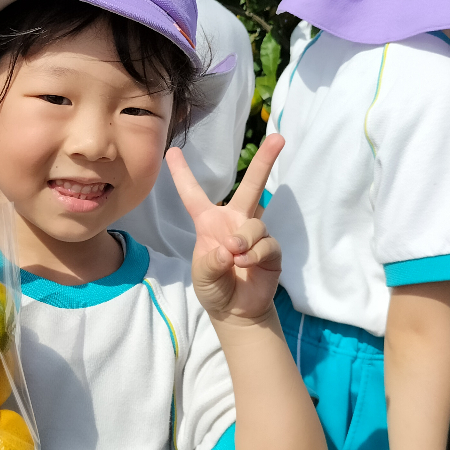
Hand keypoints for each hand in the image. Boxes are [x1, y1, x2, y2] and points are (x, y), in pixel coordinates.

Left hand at [168, 133, 284, 321]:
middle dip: (264, 161)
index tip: (171, 151)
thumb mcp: (202, 275)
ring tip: (236, 256)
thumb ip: (211, 262)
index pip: (193, 194)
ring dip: (245, 239)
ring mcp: (255, 234)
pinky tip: (246, 263)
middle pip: (250, 186)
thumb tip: (230, 249)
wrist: (235, 311)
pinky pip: (267, 243)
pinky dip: (255, 253)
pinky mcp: (271, 250)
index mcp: (209, 222)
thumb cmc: (214, 287)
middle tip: (278, 137)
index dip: (182, 173)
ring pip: (255, 223)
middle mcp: (234, 222)